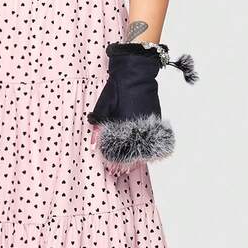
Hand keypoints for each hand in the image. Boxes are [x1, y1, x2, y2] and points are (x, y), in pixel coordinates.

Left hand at [87, 42, 196, 167]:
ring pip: (143, 149)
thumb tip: (93, 144)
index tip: (111, 171)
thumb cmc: (118, 88)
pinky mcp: (154, 119)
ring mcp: (148, 124)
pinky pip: (150, 140)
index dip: (115, 163)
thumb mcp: (103, 106)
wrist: (136, 74)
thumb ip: (98, 126)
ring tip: (129, 169)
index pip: (120, 151)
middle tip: (118, 173)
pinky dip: (145, 149)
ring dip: (135, 160)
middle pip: (132, 154)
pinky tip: (140, 156)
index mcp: (124, 125)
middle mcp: (137, 127)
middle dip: (125, 165)